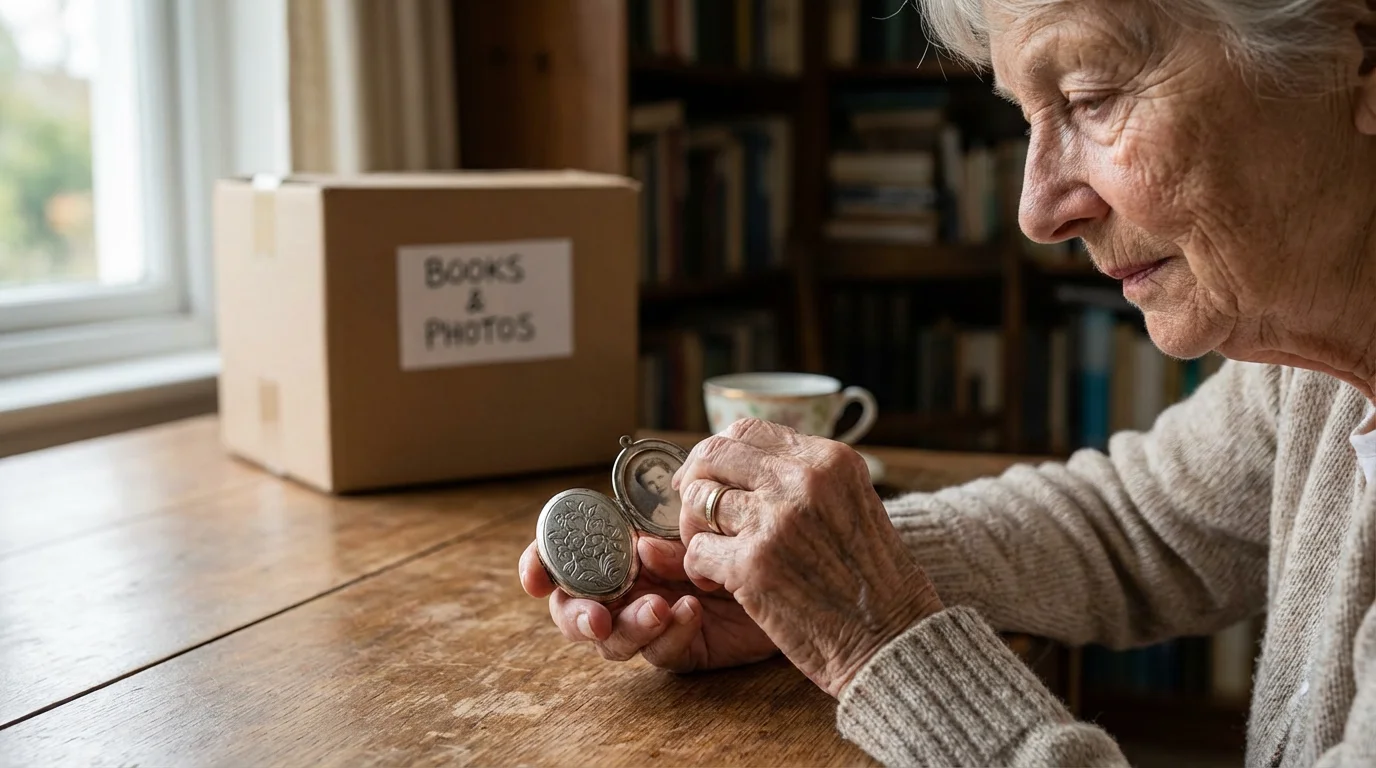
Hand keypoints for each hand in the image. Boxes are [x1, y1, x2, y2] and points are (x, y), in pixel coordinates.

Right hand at [518, 533, 777, 671]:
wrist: (788, 564)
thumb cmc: (737, 531)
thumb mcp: (698, 522)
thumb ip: (664, 533)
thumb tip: (639, 546)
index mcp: (617, 546)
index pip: (562, 554)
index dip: (539, 564)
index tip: (535, 579)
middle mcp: (623, 586)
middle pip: (572, 609)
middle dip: (576, 616)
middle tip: (598, 618)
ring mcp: (646, 620)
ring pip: (611, 640)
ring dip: (629, 626)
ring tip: (660, 608)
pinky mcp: (679, 647)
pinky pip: (661, 652)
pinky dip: (671, 633)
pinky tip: (692, 611)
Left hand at [672, 418, 943, 697]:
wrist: (893, 638)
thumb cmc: (873, 579)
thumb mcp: (854, 503)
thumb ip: (807, 477)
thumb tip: (746, 460)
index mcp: (828, 459)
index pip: (746, 429)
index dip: (716, 452)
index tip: (706, 476)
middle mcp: (802, 479)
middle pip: (713, 455)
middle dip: (694, 483)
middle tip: (697, 516)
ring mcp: (775, 520)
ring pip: (698, 500)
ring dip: (696, 531)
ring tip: (713, 555)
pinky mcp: (752, 564)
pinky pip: (696, 551)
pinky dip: (699, 569)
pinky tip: (717, 583)